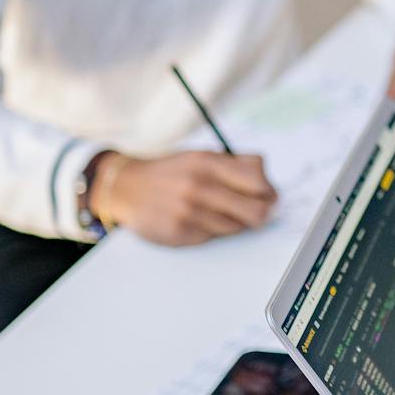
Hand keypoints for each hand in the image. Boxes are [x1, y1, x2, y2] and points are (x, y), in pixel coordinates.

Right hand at [94, 151, 276, 246]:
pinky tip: (199, 220)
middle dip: (261, 214)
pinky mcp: (179, 233)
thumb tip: (268, 183)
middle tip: (256, 213)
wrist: (126, 187)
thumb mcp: (201, 156)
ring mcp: (188, 211)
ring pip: (236, 228)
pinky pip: (214, 237)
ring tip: (217, 212)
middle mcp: (198, 186)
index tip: (269, 197)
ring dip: (234, 223)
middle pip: (255, 212)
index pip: (258, 183)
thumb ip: (237, 165)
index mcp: (208, 162)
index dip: (269, 193)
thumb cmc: (171, 172)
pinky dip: (212, 230)